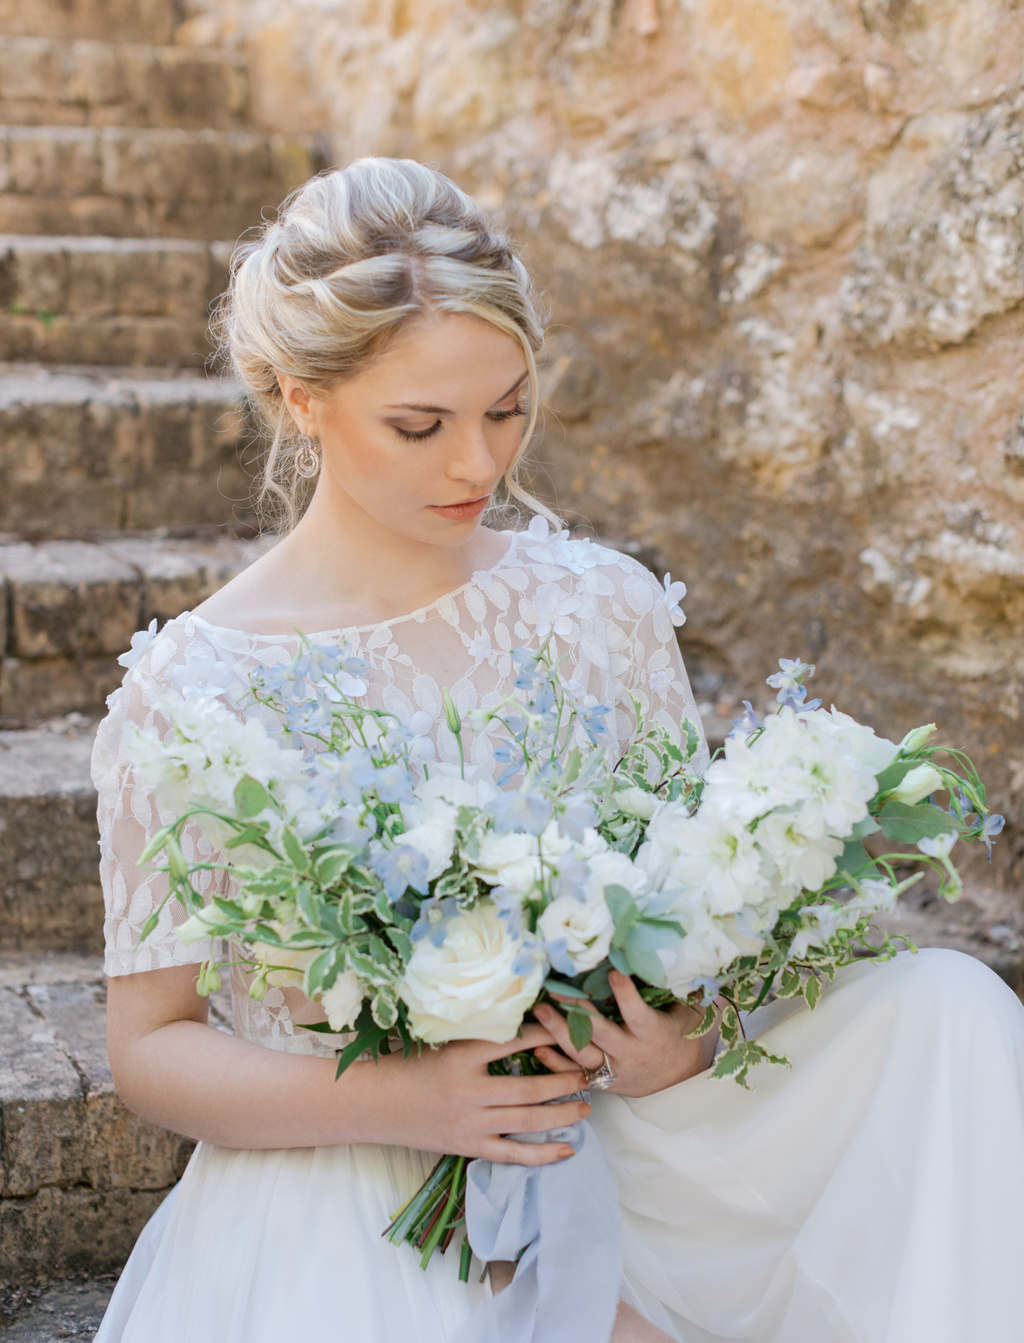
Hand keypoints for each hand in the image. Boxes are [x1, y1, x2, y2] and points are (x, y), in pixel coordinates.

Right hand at [360, 1024, 589, 1164]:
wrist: (376, 1103)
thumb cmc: (412, 1065)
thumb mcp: (444, 1042)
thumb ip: (481, 1035)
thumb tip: (525, 1019)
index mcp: (462, 1056)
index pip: (514, 1042)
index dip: (546, 1034)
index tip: (571, 1027)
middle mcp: (468, 1091)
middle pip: (530, 1088)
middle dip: (565, 1081)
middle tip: (590, 1072)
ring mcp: (469, 1123)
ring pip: (527, 1121)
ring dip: (562, 1114)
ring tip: (586, 1106)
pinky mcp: (467, 1146)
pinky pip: (512, 1154)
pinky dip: (542, 1154)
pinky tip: (567, 1148)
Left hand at [532, 971, 717, 1098]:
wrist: (677, 1079)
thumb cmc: (678, 1036)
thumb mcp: (685, 1014)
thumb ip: (673, 990)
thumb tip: (660, 956)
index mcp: (654, 1036)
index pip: (638, 1016)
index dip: (626, 996)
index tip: (614, 973)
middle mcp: (631, 1054)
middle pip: (601, 1035)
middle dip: (577, 1013)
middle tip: (555, 990)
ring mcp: (613, 1070)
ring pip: (582, 1055)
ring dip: (558, 1033)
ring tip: (541, 1011)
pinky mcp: (600, 1080)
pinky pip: (574, 1073)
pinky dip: (555, 1062)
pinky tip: (538, 1045)